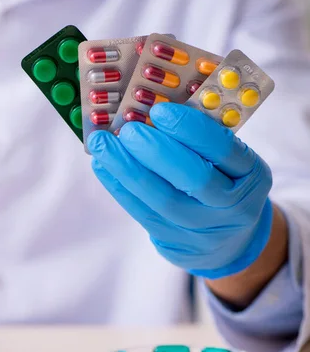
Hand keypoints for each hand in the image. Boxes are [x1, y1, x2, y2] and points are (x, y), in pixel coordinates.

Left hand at [88, 103, 272, 278]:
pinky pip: (141, 212)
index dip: (190, 129)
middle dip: (156, 150)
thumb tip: (153, 108)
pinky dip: (118, 186)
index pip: (223, 149)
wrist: (230, 242)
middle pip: (193, 177)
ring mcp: (201, 228)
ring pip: (161, 198)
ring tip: (102, 144)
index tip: (160, 110)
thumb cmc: (224, 185)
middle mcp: (231, 206)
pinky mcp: (173, 241)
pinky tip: (101, 165)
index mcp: (250, 176)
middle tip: (128, 130)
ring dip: (126, 167)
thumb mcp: (230, 163)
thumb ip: (202, 138)